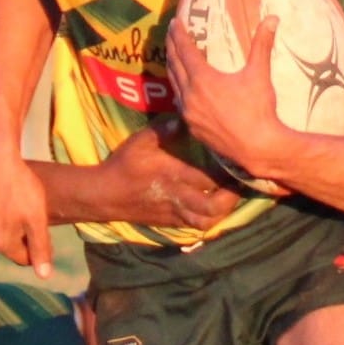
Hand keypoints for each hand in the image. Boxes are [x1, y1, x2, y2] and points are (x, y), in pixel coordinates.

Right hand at [0, 139, 54, 276]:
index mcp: (3, 243)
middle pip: (4, 249)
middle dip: (14, 238)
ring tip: (4, 213)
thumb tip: (44, 276)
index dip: (34, 245)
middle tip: (21, 213)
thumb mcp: (37, 217)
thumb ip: (40, 247)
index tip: (37, 226)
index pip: (23, 258)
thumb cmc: (19, 185)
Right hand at [94, 116, 242, 229]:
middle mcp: (177, 196)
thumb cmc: (123, 165)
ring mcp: (174, 212)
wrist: (105, 195)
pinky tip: (215, 208)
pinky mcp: (170, 221)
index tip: (238, 162)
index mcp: (173, 174)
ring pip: (206, 221)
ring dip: (222, 212)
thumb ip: (164, 129)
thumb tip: (184, 118)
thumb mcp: (140, 141)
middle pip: (213, 206)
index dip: (228, 173)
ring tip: (229, 198)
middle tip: (239, 183)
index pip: (209, 178)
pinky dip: (209, 219)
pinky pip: (195, 226)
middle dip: (231, 197)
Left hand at [166, 15, 288, 189]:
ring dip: (172, 69)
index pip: (185, 50)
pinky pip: (179, 104)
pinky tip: (181, 90)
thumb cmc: (259, 110)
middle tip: (170, 34)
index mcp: (202, 79)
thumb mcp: (259, 74)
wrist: (258, 148)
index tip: (174, 22)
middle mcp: (189, 95)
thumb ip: (262, 45)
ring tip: (173, 57)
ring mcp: (188, 114)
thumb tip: (272, 18)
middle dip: (171, 47)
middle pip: (174, 65)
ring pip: (174, 86)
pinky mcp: (192, 128)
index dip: (179, 34)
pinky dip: (178, 91)